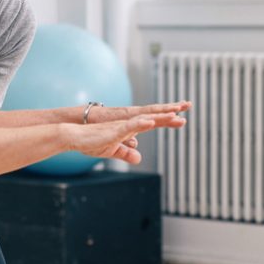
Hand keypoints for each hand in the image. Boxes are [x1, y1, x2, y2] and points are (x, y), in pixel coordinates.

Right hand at [69, 111, 185, 163]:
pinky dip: (141, 124)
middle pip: (153, 116)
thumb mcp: (112, 150)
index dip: (167, 119)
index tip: (183, 117)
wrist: (75, 137)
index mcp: (130, 129)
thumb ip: (126, 153)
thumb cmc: (91, 142)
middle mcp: (129, 124)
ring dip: (159, 116)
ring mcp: (122, 126)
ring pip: (144, 119)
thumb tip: (139, 158)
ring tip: (175, 113)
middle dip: (170, 112)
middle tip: (188, 106)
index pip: (152, 122)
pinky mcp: (114, 130)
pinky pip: (130, 126)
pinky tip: (150, 122)